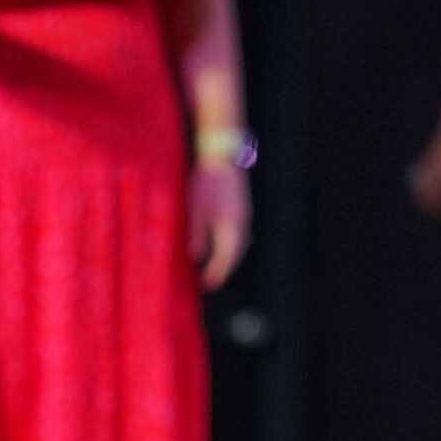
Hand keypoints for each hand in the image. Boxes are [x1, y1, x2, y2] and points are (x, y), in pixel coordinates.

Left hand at [188, 156, 250, 290]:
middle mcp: (242, 224)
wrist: (223, 154)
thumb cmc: (207, 181)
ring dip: (229, 259)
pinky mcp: (243, 207)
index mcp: (230, 228)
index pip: (224, 260)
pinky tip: (224, 247)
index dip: (215, 274)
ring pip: (239, 246)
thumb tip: (196, 258)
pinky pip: (240, 235)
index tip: (205, 286)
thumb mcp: (196, 210)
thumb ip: (197, 236)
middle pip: (234, 256)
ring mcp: (245, 215)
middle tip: (210, 283)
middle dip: (223, 271)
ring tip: (216, 269)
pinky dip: (232, 246)